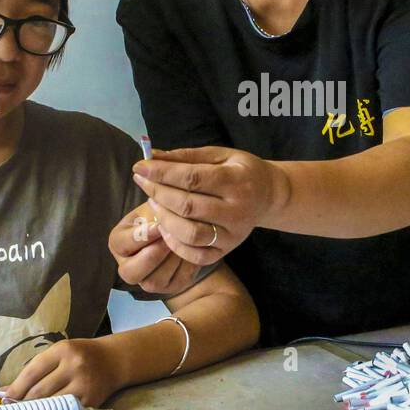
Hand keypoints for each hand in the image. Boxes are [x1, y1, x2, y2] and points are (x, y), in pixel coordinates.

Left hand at [3, 338, 118, 407]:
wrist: (113, 360)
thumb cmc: (80, 356)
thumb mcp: (59, 354)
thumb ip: (34, 370)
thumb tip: (5, 391)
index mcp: (63, 350)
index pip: (32, 372)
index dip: (16, 388)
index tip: (4, 399)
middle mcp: (75, 366)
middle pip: (39, 391)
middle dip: (22, 403)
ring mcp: (85, 385)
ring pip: (51, 405)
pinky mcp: (91, 401)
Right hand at [108, 202, 202, 295]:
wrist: (183, 227)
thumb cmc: (164, 214)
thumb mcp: (156, 208)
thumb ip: (155, 211)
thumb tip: (161, 213)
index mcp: (118, 242)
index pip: (121, 243)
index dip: (142, 236)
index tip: (159, 225)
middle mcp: (127, 266)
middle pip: (130, 272)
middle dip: (153, 255)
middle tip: (170, 240)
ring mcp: (147, 281)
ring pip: (154, 282)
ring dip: (172, 261)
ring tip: (185, 242)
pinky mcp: (169, 287)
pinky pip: (176, 282)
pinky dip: (187, 266)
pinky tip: (194, 251)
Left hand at [131, 146, 281, 265]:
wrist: (269, 196)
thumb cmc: (240, 171)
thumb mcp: (220, 155)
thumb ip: (186, 156)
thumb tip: (152, 156)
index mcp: (237, 181)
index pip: (193, 178)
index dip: (162, 173)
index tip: (140, 167)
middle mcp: (237, 210)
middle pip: (188, 206)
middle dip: (158, 192)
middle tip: (142, 181)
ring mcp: (233, 234)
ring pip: (190, 233)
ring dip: (164, 218)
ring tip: (153, 203)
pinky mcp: (228, 250)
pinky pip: (196, 255)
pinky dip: (175, 244)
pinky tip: (165, 227)